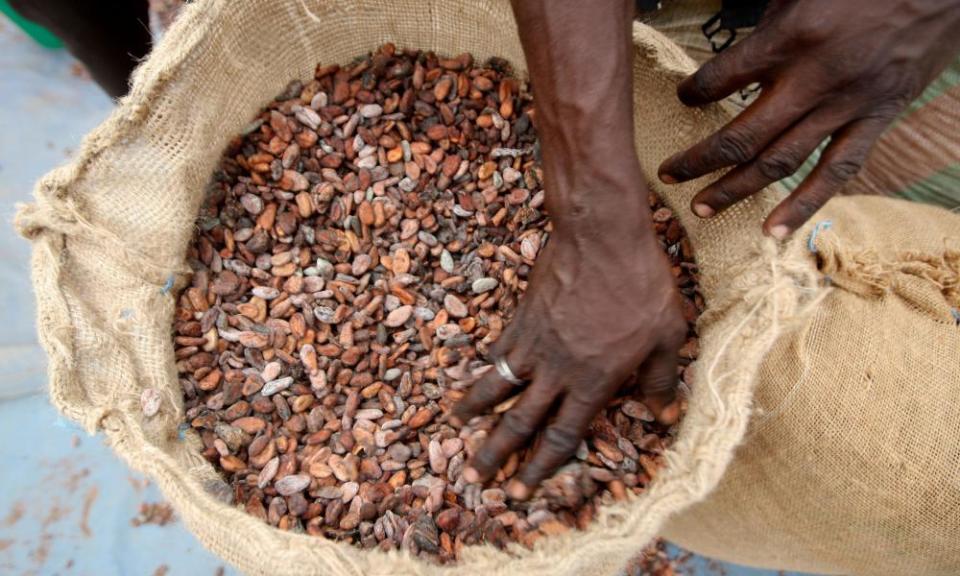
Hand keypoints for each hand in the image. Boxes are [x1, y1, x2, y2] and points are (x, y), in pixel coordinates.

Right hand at [452, 197, 684, 498]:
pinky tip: (479, 373)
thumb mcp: (667, 335)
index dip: (540, 468)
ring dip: (474, 411)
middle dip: (496, 454)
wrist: (602, 237)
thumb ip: (661, 380)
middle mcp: (556, 371)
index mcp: (593, 382)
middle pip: (519, 422)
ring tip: (455, 429)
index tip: (521, 490)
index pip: (561, 437)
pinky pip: (499, 350)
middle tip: (475, 479)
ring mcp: (533, 344)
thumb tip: (667, 417)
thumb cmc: (641, 285)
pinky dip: (486, 367)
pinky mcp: (521, 317)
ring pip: (496, 386)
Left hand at [658, 0, 959, 237]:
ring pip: (780, 162)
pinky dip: (804, 205)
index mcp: (791, 38)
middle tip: (668, 175)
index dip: (695, 91)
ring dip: (736, 189)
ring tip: (701, 208)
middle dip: (699, 159)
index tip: (683, 97)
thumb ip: (762, 28)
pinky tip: (774, 231)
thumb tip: (723, 59)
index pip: (722, 77)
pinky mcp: (875, 121)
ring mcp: (846, 106)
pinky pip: (836, 172)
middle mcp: (815, 79)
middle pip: (744, 135)